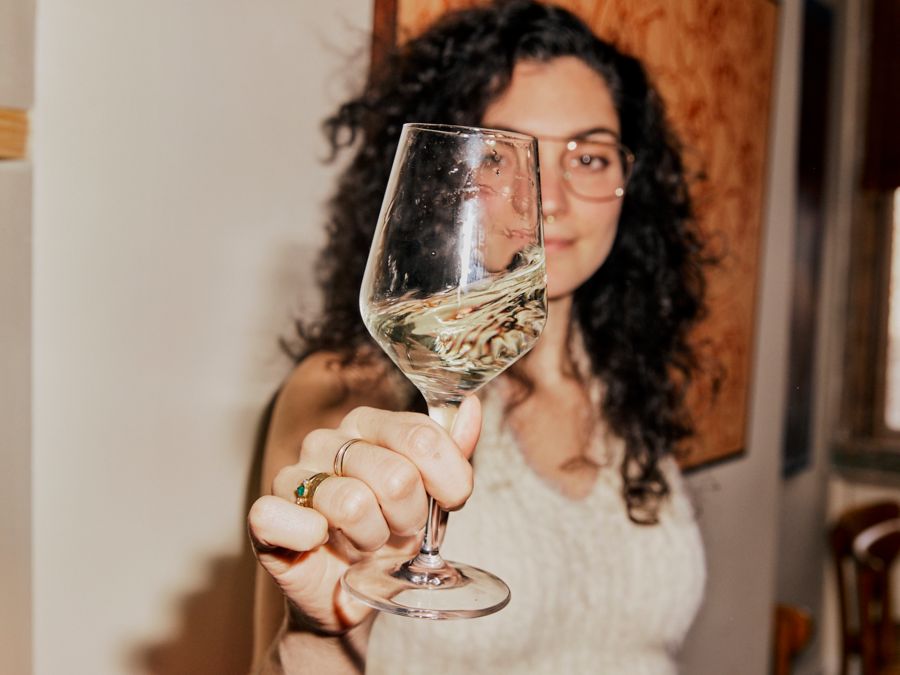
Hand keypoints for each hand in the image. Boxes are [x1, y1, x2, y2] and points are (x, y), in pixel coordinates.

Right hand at [247, 395, 481, 633]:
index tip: (450, 502)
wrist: (353, 591)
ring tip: (365, 541)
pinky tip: (319, 542)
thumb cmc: (392, 531)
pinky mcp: (265, 515)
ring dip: (371, 538)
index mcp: (369, 424)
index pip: (423, 437)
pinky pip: (283, 518)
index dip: (449, 481)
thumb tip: (471, 406)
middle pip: (397, 476)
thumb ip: (451, 450)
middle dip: (409, 516)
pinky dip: (310, 538)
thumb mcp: (433, 493)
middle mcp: (328, 441)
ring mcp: (293, 476)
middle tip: (398, 527)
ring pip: (352, 504)